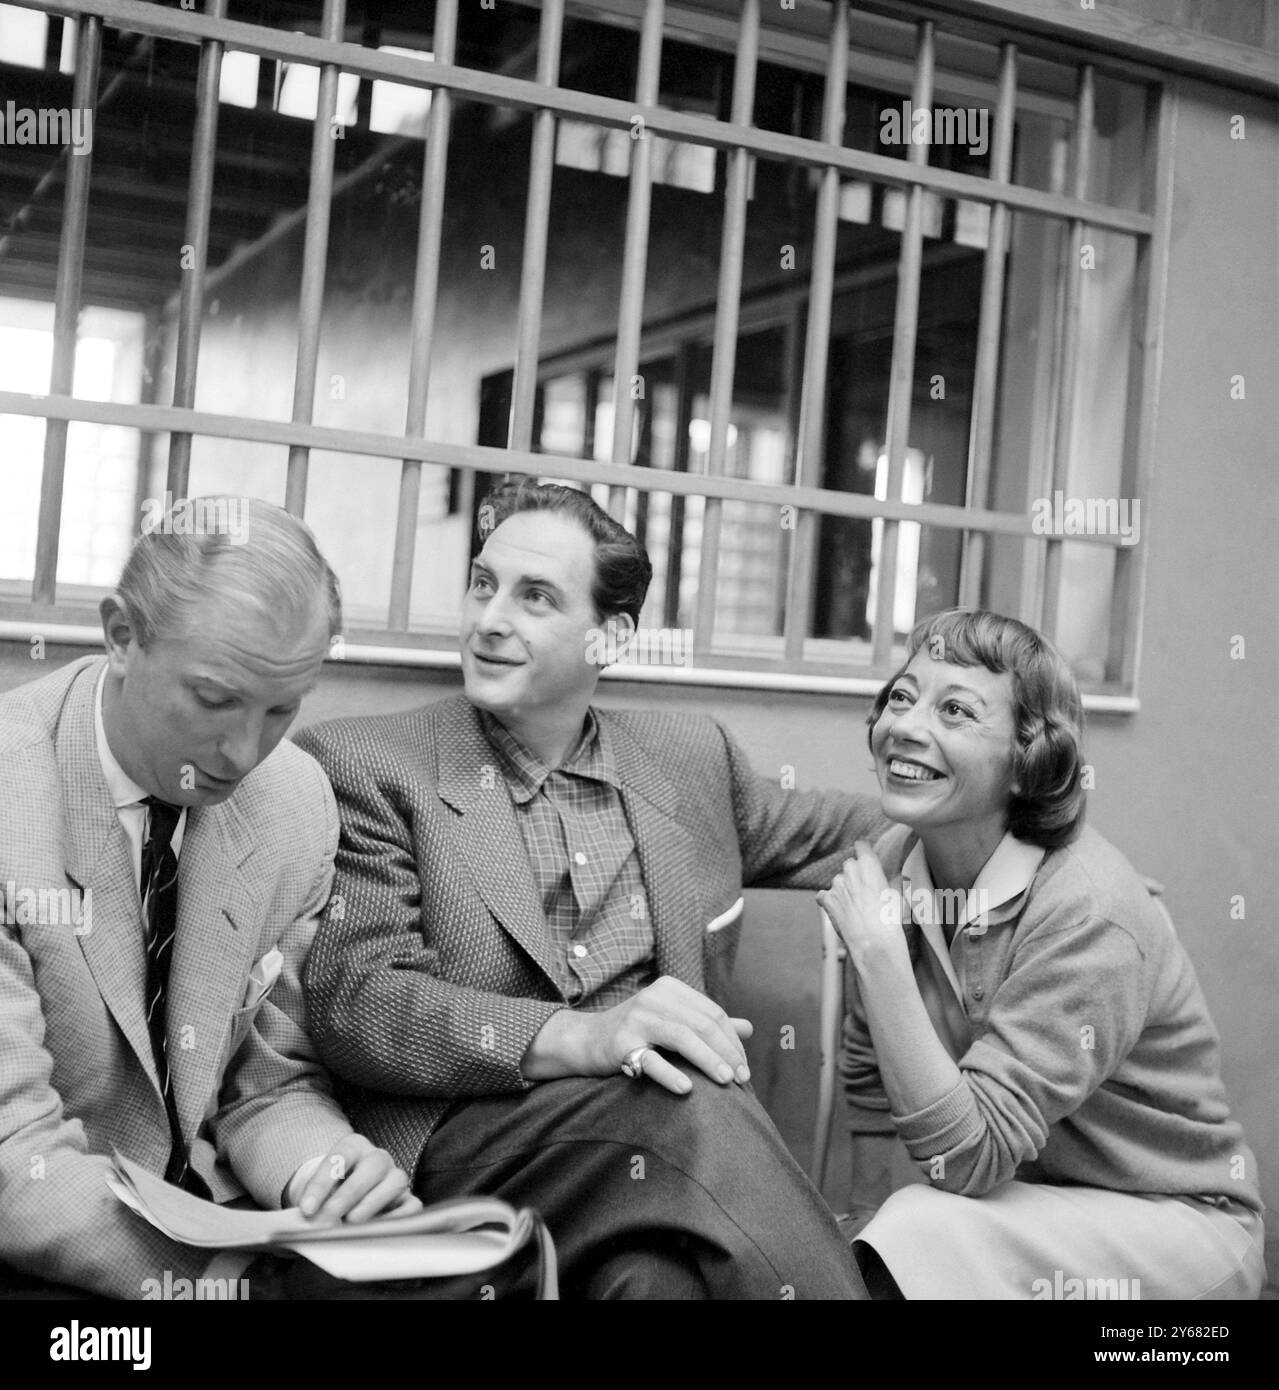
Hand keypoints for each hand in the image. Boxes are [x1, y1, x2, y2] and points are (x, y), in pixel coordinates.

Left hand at [291, 1134, 419, 1222]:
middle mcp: (378, 1158)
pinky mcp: (407, 1200)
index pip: (341, 1156)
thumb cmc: (329, 1192)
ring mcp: (396, 1177)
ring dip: (373, 1202)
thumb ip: (314, 1202)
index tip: (307, 1209)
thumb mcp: (318, 1190)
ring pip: (397, 1180)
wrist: (345, 1198)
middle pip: (373, 1165)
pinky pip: (412, 1206)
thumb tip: (310, 1220)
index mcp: (354, 1147)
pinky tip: (376, 1230)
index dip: (323, 1182)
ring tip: (352, 1222)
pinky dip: (397, 1218)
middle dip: (349, 1193)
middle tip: (329, 1217)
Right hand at [524, 976, 752, 1094]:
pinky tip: (687, 1089)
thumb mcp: (672, 1020)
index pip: (713, 1013)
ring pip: (682, 1037)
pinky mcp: (621, 1042)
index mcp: (670, 989)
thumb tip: (748, 1028)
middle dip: (726, 1052)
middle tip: (741, 1079)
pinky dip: (670, 1073)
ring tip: (725, 1082)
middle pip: (702, 1024)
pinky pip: (651, 1058)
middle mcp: (654, 997)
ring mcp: (636, 1018)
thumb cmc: (636, 1031)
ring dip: (708, 1060)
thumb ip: (707, 1022)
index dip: (732, 1041)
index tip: (744, 1068)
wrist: (586, 1040)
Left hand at [817, 841, 911, 974]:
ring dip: (843, 889)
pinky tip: (839, 911)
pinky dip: (829, 901)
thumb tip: (900, 876)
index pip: (861, 846)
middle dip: (854, 874)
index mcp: (869, 865)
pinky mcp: (826, 899)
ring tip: (855, 907)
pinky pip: (824, 895)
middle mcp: (850, 870)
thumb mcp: (897, 895)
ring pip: (838, 881)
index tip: (865, 857)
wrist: (873, 941)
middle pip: (849, 864)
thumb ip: (893, 881)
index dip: (863, 851)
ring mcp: (836, 884)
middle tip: (864, 892)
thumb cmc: (890, 919)